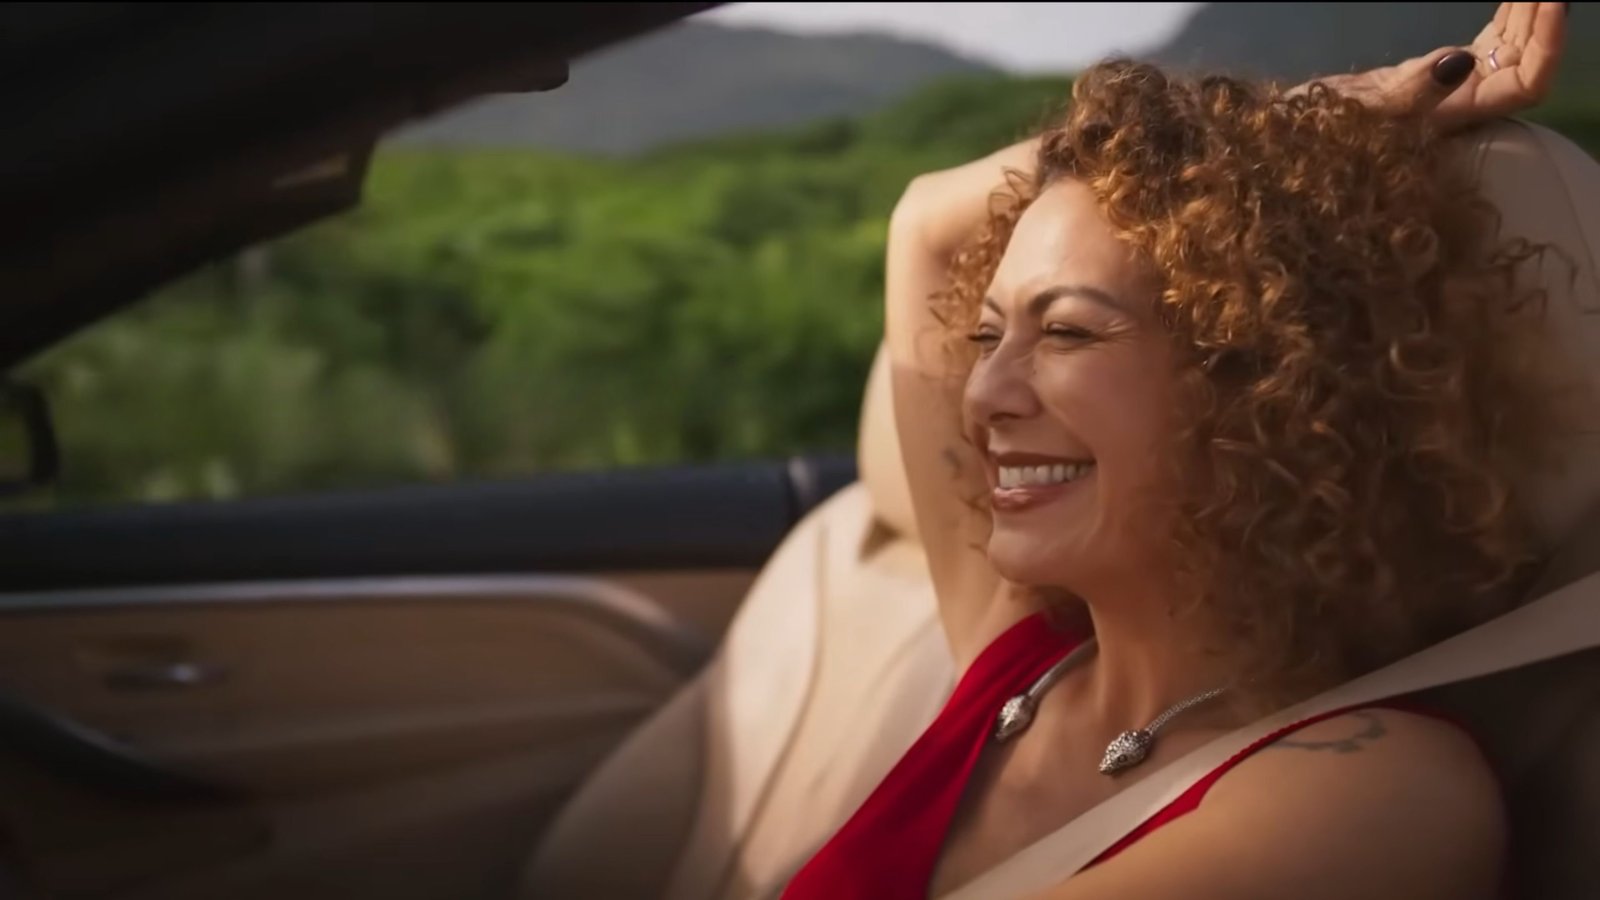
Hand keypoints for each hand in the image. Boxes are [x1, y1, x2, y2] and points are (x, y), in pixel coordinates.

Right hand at [1296, 2, 1566, 132]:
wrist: (1291, 137)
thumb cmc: (1322, 131)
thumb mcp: (1361, 110)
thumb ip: (1412, 92)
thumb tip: (1460, 61)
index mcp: (1456, 115)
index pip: (1526, 82)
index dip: (1547, 45)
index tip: (1551, 0)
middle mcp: (1465, 104)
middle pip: (1527, 60)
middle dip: (1540, 18)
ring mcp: (1455, 89)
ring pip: (1512, 48)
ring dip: (1526, 14)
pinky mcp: (1438, 75)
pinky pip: (1488, 44)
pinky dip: (1507, 18)